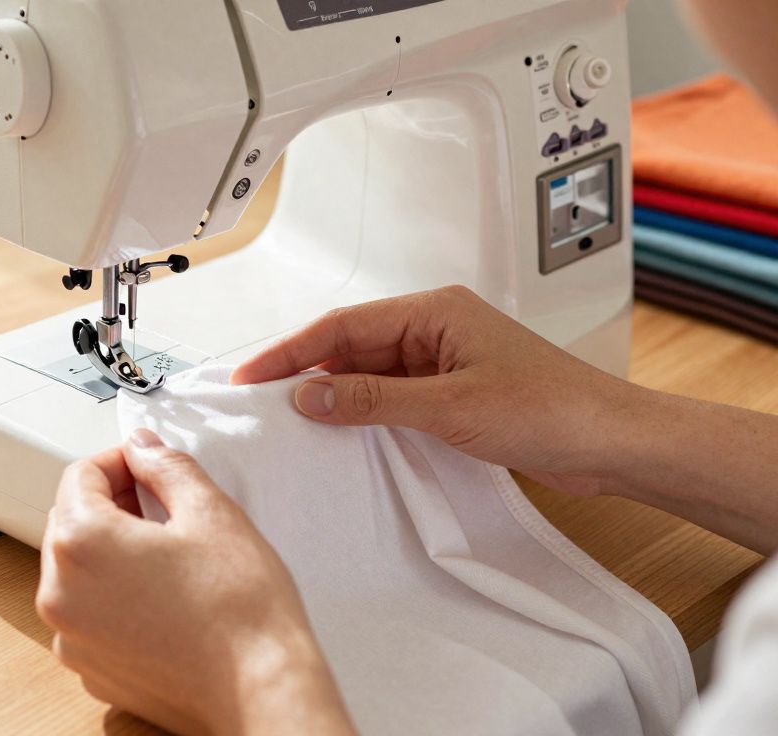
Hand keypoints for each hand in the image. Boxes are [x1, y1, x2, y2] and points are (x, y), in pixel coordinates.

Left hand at [37, 429, 353, 734]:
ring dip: (109, 552)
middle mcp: (61, 593)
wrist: (260, 690)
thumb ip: (166, 468)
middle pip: (70, 522)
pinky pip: (87, 616)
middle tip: (161, 505)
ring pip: (76, 571)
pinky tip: (161, 598)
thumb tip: (143, 448)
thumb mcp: (211, 512)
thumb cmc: (240, 610)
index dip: (119, 461)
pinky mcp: (91, 670)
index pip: (79, 476)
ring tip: (166, 554)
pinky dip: (112, 598)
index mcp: (81, 543)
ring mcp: (71, 638)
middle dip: (111, 504)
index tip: (148, 466)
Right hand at [230, 285, 642, 496]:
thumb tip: (308, 394)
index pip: (342, 325)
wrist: (612, 444)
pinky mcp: (452, 393)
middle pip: (349, 347)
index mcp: (434, 310)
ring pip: (367, 374)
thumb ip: (372, 399)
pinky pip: (390, 398)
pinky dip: (363, 414)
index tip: (251, 376)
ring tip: (292, 423)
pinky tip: (341, 434)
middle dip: (305, 373)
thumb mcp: (448, 405)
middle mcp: (434, 328)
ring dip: (333, 396)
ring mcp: (443, 362)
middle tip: (261, 404)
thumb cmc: (552, 409)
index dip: (290, 350)